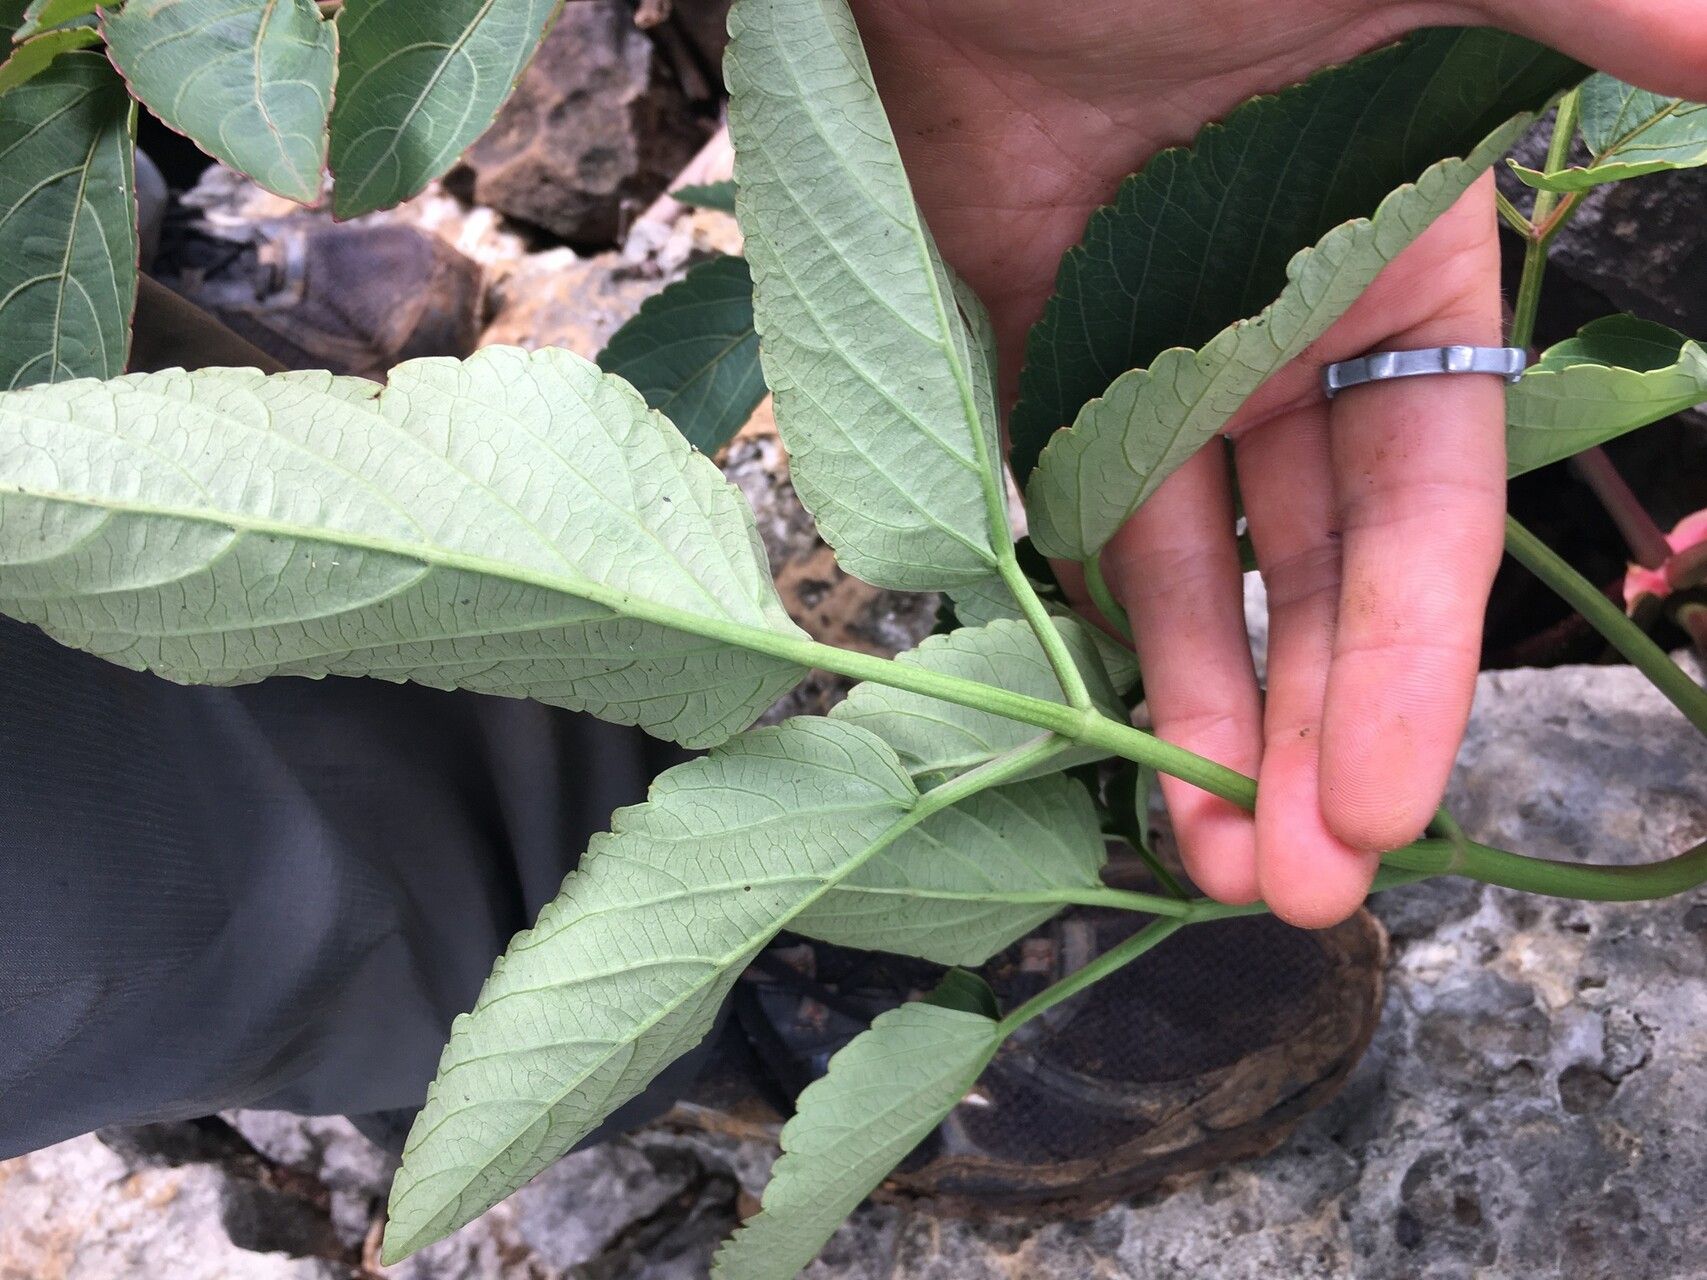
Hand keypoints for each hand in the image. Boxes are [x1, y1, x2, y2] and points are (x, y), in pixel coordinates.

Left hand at [849, 0, 1706, 925]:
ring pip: (1200, 574)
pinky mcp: (1032, 355)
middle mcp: (1284, 336)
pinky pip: (1073, 514)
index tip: (1394, 804)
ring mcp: (1151, 357)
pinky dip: (1100, 625)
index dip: (1412, 663)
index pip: (1425, 513)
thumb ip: (1611, 16)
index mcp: (1402, 271)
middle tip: (1307, 895)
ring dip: (1211, 721)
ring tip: (1215, 870)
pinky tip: (1120, 747)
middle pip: (1318, 578)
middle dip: (1316, 733)